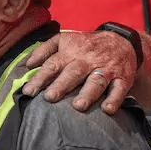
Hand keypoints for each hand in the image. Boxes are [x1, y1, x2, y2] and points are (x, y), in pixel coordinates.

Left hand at [22, 31, 136, 113]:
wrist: (121, 40)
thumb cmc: (86, 44)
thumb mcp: (64, 39)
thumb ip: (44, 50)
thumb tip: (27, 64)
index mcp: (71, 51)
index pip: (53, 64)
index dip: (40, 78)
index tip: (28, 91)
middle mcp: (88, 60)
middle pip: (73, 72)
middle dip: (62, 85)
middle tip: (50, 98)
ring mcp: (106, 69)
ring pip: (97, 81)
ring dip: (88, 93)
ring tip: (78, 106)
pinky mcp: (123, 77)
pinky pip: (120, 88)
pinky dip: (115, 99)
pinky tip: (107, 110)